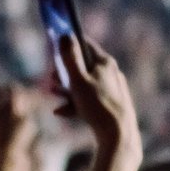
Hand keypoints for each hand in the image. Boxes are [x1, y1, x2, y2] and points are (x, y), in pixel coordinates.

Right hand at [59, 34, 139, 156]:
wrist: (118, 135)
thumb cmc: (97, 105)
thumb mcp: (78, 80)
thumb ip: (69, 58)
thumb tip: (65, 35)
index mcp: (105, 63)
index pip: (85, 44)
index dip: (69, 43)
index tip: (54, 46)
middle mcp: (111, 73)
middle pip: (83, 66)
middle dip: (64, 72)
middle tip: (52, 78)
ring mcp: (111, 89)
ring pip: (84, 84)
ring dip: (66, 88)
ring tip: (53, 93)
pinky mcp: (110, 105)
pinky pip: (89, 100)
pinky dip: (75, 103)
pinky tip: (60, 112)